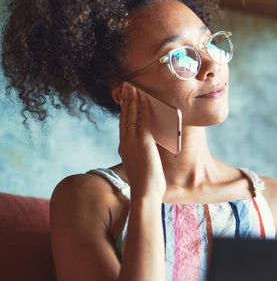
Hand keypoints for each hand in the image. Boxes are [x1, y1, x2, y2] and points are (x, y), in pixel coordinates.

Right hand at [118, 82, 165, 200]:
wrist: (144, 192)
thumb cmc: (146, 184)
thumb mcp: (141, 165)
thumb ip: (141, 154)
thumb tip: (148, 149)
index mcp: (124, 149)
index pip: (123, 126)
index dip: (124, 112)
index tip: (125, 101)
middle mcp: (125, 143)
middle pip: (125, 117)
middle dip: (126, 101)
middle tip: (126, 88)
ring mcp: (133, 141)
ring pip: (131, 115)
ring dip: (133, 100)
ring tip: (133, 88)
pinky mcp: (143, 141)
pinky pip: (142, 119)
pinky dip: (142, 108)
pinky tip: (145, 99)